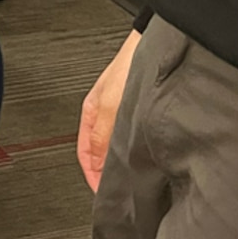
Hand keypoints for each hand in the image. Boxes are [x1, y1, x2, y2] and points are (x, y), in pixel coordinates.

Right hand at [77, 29, 139, 191]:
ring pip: (113, 144)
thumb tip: (98, 165)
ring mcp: (119, 111)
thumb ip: (102, 138)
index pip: (85, 155)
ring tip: (128, 175)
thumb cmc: (128, 66)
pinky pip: (127, 136)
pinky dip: (130, 148)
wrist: (152, 45)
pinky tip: (141, 153)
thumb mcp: (110, 107)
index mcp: (90, 114)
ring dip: (118, 160)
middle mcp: (103, 114)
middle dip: (104, 171)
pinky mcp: (136, 108)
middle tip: (115, 190)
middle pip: (99, 151)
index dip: (92, 176)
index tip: (102, 194)